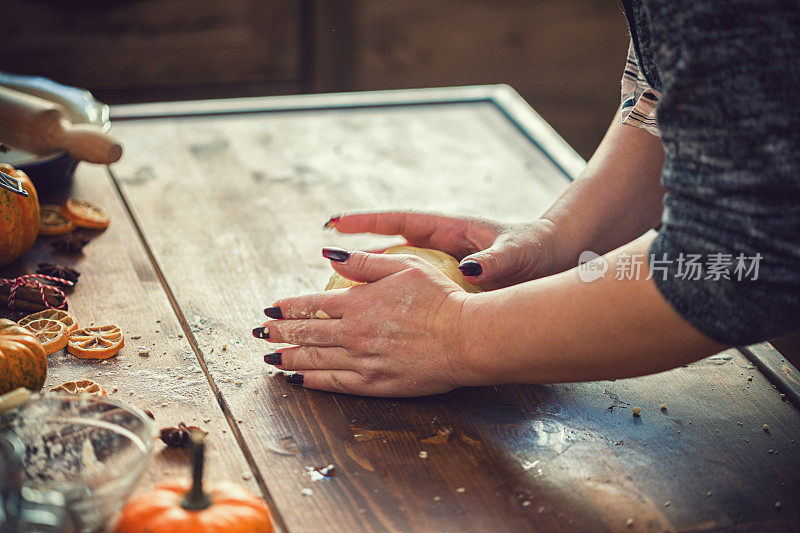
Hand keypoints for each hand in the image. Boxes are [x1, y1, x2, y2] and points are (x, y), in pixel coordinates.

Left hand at [254, 248, 479, 396]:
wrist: (466, 339)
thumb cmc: (441, 299)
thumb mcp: (405, 266)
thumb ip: (363, 263)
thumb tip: (328, 255)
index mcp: (359, 302)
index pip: (311, 304)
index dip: (287, 306)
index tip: (271, 307)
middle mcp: (354, 333)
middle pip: (306, 332)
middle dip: (279, 332)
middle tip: (260, 332)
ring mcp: (363, 361)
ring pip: (314, 359)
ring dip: (289, 357)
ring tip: (270, 357)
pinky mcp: (375, 383)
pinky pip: (334, 383)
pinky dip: (312, 381)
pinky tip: (298, 379)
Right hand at [326, 212, 563, 289]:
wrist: (556, 258)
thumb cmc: (537, 249)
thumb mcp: (518, 253)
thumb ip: (495, 260)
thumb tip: (472, 270)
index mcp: (451, 230)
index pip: (401, 220)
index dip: (367, 222)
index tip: (335, 223)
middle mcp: (442, 245)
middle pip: (391, 246)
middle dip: (358, 250)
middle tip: (324, 257)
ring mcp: (444, 265)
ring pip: (399, 271)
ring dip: (371, 277)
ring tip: (339, 291)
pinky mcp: (450, 284)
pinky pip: (415, 289)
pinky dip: (397, 297)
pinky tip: (379, 316)